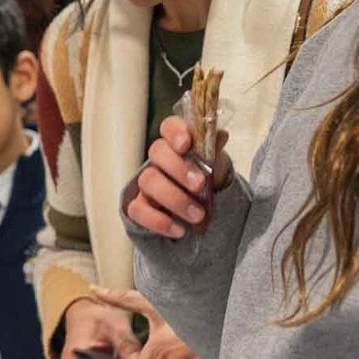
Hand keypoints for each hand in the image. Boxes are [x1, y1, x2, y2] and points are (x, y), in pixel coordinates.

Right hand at [125, 118, 233, 239]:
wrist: (201, 217)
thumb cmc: (206, 186)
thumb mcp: (216, 168)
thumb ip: (215, 152)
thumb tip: (220, 136)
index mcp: (177, 145)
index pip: (169, 127)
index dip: (174, 132)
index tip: (185, 144)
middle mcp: (158, 161)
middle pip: (157, 152)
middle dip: (179, 169)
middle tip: (200, 185)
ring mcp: (146, 184)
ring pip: (148, 181)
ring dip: (175, 199)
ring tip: (198, 215)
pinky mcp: (138, 207)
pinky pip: (138, 210)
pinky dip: (159, 221)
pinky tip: (179, 230)